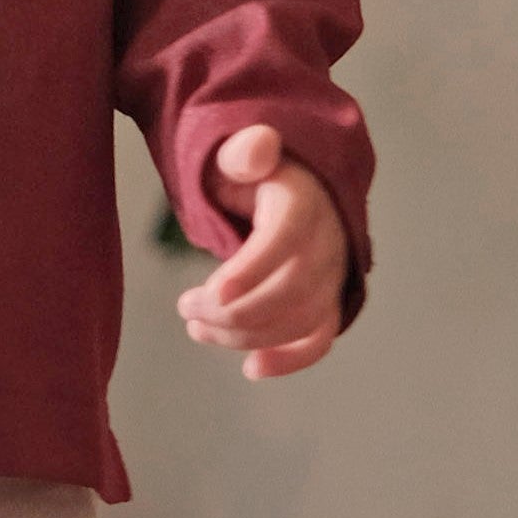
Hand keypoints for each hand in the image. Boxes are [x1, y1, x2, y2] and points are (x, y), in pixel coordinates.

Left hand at [176, 127, 351, 380]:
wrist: (296, 193)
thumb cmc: (258, 176)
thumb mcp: (244, 155)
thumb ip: (244, 151)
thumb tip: (257, 147)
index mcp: (303, 204)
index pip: (283, 240)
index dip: (251, 269)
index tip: (212, 292)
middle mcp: (328, 243)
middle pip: (289, 289)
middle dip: (234, 310)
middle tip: (185, 309)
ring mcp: (332, 277)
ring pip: (299, 320)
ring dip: (246, 335)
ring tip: (197, 327)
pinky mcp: (328, 303)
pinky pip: (319, 339)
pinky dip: (290, 360)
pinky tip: (252, 370)